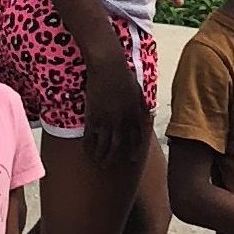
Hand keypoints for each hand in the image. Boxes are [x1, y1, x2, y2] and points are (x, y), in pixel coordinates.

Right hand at [80, 53, 151, 171]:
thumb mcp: (138, 91)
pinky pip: (90, 135)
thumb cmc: (124, 75)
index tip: (131, 159)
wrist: (108, 68)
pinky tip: (87, 151)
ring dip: (102, 155)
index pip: (136, 137)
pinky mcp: (93, 116)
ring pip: (105, 144)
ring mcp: (107, 119)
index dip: (134, 150)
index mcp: (135, 115)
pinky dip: (89, 145)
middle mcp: (122, 120)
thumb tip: (146, 112)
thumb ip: (141, 104)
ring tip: (99, 163)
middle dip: (114, 157)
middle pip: (119, 144)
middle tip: (109, 166)